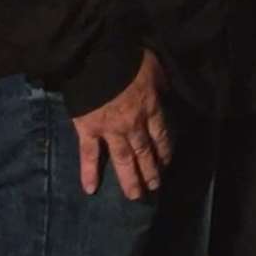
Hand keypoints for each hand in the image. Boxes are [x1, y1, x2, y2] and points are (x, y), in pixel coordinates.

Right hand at [71, 50, 170, 198]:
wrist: (96, 59)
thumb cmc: (128, 60)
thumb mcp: (155, 68)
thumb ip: (161, 84)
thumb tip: (166, 92)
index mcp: (150, 108)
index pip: (161, 134)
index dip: (165, 150)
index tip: (167, 164)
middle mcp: (133, 124)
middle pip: (145, 151)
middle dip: (151, 170)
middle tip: (154, 187)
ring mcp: (110, 130)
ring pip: (123, 159)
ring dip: (129, 179)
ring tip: (135, 196)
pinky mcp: (88, 130)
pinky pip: (89, 155)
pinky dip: (89, 172)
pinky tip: (90, 190)